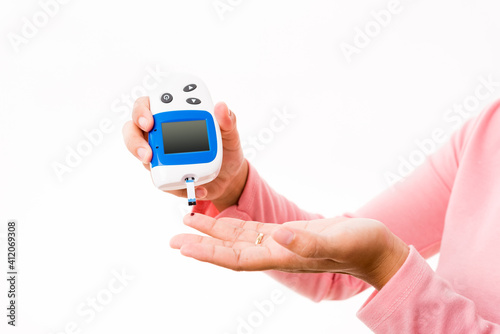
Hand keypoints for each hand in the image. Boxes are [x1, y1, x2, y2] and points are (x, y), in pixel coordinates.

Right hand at [122, 97, 247, 211]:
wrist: (229, 176)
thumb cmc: (225, 148)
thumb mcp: (230, 134)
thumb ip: (227, 120)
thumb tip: (221, 107)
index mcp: (171, 114)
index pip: (147, 105)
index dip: (141, 111)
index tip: (149, 120)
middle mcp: (160, 133)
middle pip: (133, 131)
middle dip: (134, 141)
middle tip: (147, 153)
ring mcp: (160, 155)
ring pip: (142, 158)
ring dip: (151, 167)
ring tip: (175, 174)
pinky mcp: (166, 175)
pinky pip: (164, 182)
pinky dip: (179, 187)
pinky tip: (200, 188)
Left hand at [170, 214, 409, 289]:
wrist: (374, 248)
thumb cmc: (360, 246)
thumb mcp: (337, 241)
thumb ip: (307, 243)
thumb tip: (278, 237)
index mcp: (282, 256)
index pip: (237, 257)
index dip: (209, 253)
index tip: (185, 247)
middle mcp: (275, 252)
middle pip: (230, 250)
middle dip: (201, 244)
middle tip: (174, 239)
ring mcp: (280, 243)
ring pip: (239, 238)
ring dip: (213, 232)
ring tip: (190, 223)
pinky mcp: (287, 234)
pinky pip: (253, 230)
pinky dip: (234, 225)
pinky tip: (223, 220)